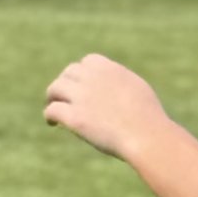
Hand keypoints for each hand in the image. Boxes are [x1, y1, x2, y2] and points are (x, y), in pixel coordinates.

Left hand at [43, 53, 166, 162]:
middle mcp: (92, 78)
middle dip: (65, 83)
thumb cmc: (147, 116)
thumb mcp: (136, 88)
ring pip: (55, 89)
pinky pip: (53, 110)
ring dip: (52, 97)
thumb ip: (120, 82)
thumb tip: (112, 85)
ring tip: (53, 106)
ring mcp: (81, 97)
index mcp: (108, 69)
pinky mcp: (74, 117)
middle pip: (68, 73)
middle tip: (62, 96)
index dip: (82, 73)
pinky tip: (53, 123)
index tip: (81, 83)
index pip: (87, 62)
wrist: (145, 134)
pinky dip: (50, 115)